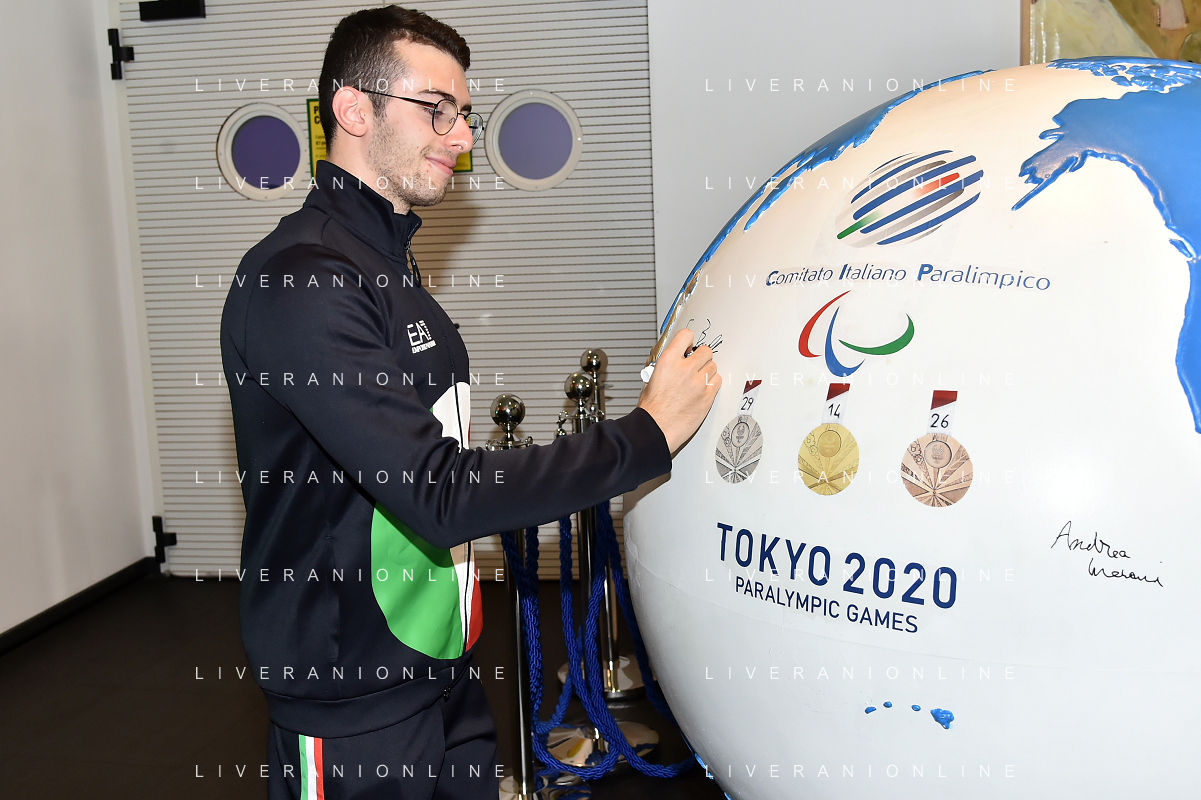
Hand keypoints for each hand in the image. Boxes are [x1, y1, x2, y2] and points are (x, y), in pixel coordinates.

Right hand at [637, 329, 720, 452]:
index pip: (686, 335)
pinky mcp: (707, 396)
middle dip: (701, 357)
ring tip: (697, 380)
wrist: (656, 428)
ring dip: (707, 371)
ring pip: (713, 366)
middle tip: (696, 365)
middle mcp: (684, 369)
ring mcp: (698, 383)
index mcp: (668, 361)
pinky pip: (717, 381)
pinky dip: (712, 384)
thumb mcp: (651, 379)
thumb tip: (673, 358)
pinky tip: (702, 389)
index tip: (689, 345)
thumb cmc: (652, 409)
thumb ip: (665, 365)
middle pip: (705, 351)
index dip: (689, 340)